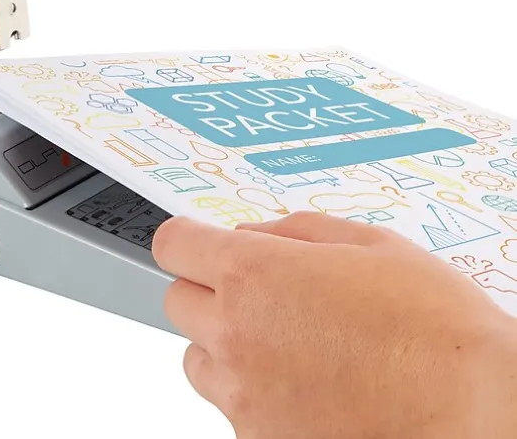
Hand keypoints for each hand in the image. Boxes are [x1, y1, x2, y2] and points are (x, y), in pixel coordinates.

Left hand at [153, 212, 516, 438]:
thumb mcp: (371, 245)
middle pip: (177, 300)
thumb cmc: (436, 331)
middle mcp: (236, 334)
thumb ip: (294, 231)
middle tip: (259, 294)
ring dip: (224, 345)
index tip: (200, 244)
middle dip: (209, 290)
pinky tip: (307, 386)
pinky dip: (254, 394)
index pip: (172, 244)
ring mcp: (245, 396)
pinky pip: (232, 408)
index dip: (187, 239)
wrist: (479, 419)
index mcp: (254, 274)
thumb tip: (250, 234)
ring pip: (197, 359)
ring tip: (286, 345)